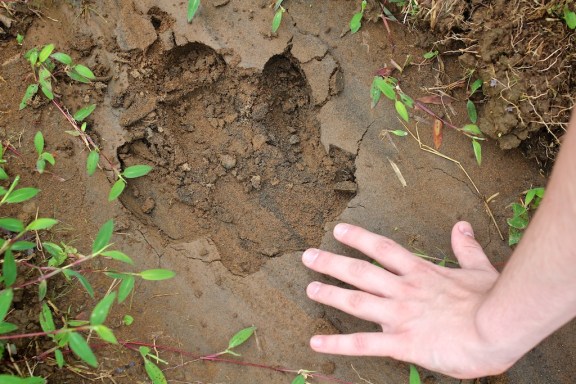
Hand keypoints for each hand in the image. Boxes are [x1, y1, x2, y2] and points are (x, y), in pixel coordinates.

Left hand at [302, 222, 515, 378]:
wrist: (499, 329)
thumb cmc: (492, 301)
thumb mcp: (479, 268)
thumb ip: (466, 247)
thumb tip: (461, 226)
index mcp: (421, 273)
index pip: (383, 249)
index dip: (359, 238)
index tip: (338, 230)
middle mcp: (404, 290)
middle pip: (360, 272)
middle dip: (332, 263)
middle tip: (307, 256)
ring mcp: (400, 316)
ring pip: (357, 301)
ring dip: (331, 295)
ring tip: (310, 289)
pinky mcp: (402, 343)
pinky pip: (363, 344)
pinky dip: (337, 344)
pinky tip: (316, 343)